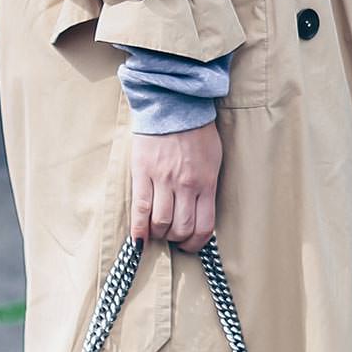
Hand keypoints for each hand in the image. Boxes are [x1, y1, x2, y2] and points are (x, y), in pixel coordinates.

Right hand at [129, 122, 222, 249]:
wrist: (174, 105)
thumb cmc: (196, 132)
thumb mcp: (213, 159)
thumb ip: (208, 186)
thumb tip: (201, 211)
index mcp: (206, 183)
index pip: (204, 226)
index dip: (196, 244)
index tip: (189, 246)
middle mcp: (186, 185)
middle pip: (181, 229)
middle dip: (176, 239)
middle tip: (172, 237)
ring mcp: (163, 180)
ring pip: (160, 223)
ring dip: (158, 234)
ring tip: (156, 232)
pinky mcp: (143, 173)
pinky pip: (140, 208)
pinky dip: (139, 228)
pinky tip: (138, 238)